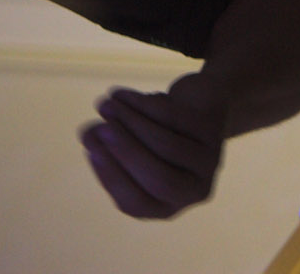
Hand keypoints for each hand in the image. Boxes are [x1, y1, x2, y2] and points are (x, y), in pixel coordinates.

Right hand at [79, 72, 228, 218]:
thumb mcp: (131, 145)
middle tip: (99, 129)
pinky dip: (141, 104)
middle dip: (125, 153)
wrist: (199, 104)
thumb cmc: (156, 132)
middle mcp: (193, 190)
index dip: (111, 177)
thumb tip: (87, 135)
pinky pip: (173, 117)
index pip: (136, 203)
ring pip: (165, 145)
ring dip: (129, 122)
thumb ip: (107, 146)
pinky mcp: (212, 129)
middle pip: (160, 180)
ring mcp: (208, 161)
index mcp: (167, 205)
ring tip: (104, 105)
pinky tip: (119, 94)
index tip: (90, 149)